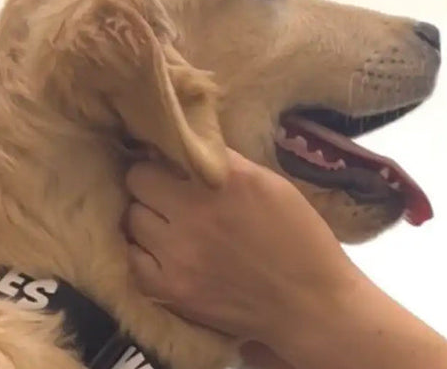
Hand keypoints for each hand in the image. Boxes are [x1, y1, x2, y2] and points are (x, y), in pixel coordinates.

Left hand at [123, 149, 446, 368]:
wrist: (315, 311)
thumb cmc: (306, 245)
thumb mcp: (276, 187)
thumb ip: (231, 163)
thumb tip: (193, 135)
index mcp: (230, 178)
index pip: (158, 144)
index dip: (159, 147)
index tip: (167, 150)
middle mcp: (198, 209)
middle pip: (135, 176)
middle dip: (150, 179)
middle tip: (174, 188)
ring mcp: (178, 251)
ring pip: (131, 216)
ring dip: (146, 216)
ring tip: (177, 222)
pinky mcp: (170, 287)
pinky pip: (135, 256)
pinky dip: (147, 252)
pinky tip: (175, 253)